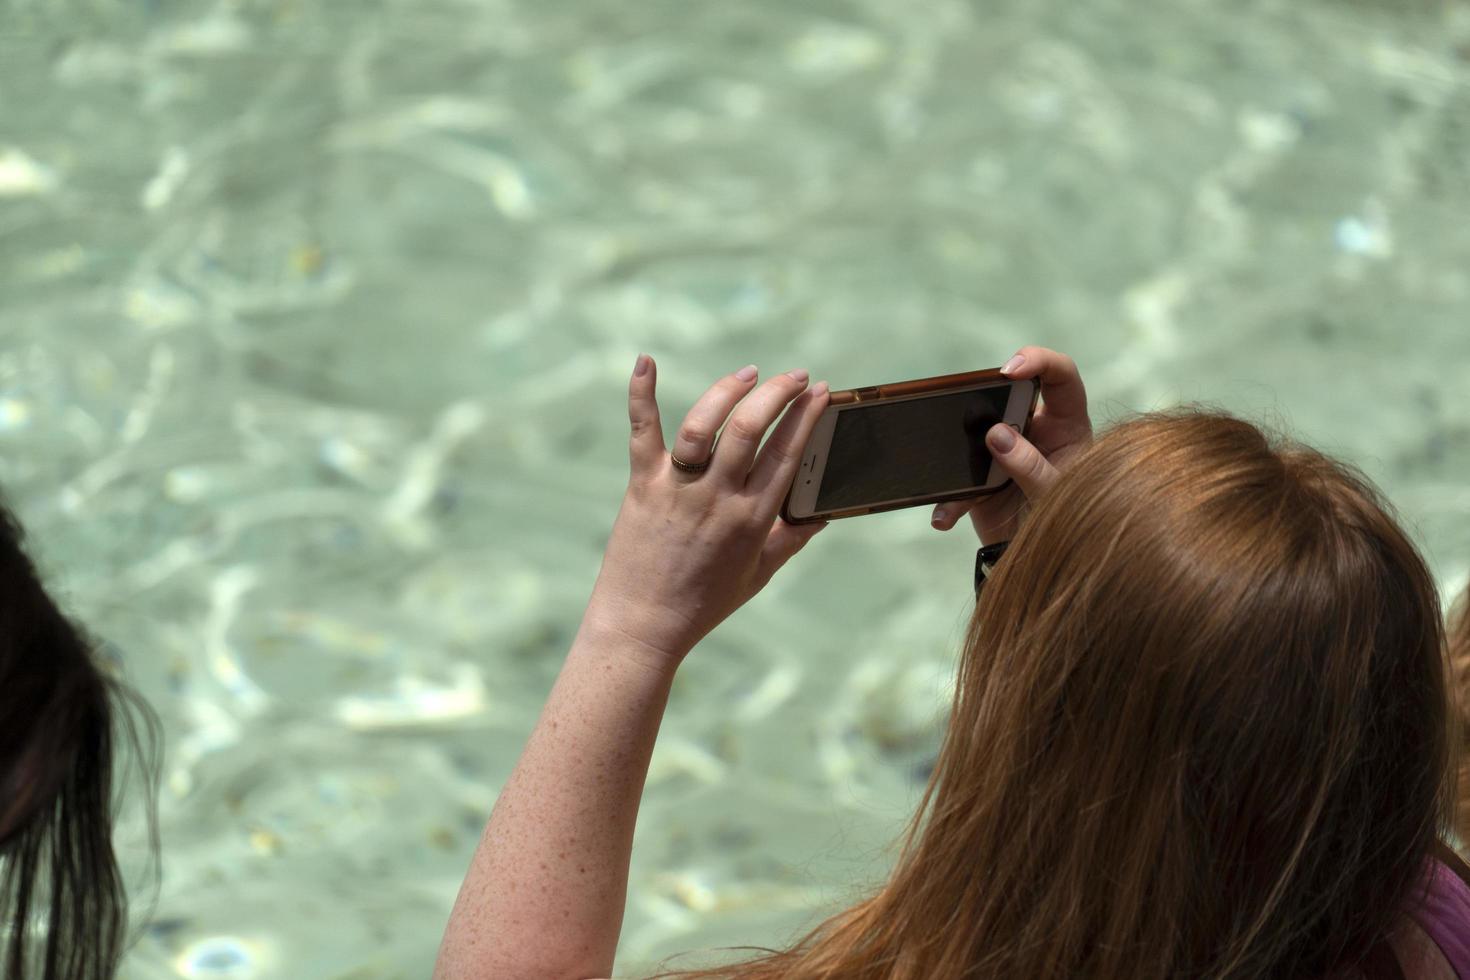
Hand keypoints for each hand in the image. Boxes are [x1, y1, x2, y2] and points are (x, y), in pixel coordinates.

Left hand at [583, 356, 830, 668]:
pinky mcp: (643, 485)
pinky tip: (645, 360)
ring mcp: (678, 488)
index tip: (820, 391)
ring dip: (729, 391)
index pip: (787, 455)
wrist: (644, 625)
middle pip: (753, 430)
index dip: (807, 417)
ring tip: (749, 374)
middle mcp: (717, 497)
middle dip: (779, 394)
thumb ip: (790, 539)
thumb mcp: (758, 574)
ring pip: (706, 425)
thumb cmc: (703, 603)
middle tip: (794, 375)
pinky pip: (643, 432)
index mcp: (752, 519)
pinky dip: (642, 393)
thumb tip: (820, 514)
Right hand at [930, 346, 1091, 543]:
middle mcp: (1034, 432)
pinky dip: (950, 501)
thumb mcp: (1058, 493)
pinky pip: (958, 482)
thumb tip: (997, 435)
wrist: (1048, 561)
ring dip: (962, 451)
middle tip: (976, 419)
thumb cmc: (1071, 520)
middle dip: (988, 403)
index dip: (1039, 361)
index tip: (1010, 370)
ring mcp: (1004, 454)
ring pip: (975, 434)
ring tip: (961, 475)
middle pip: (1008, 398)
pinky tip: (945, 517)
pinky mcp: (980, 481)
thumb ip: (1032, 466)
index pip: (1060, 377)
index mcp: (1066, 426)